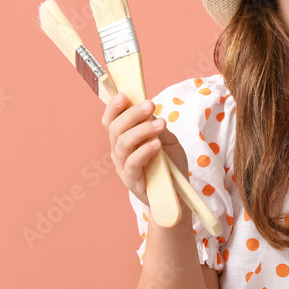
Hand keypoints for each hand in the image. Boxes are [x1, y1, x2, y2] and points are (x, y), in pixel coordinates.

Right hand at [101, 92, 189, 206]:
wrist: (176, 193)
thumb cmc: (169, 164)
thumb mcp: (167, 139)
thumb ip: (157, 126)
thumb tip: (150, 111)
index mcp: (124, 138)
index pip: (111, 120)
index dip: (114, 107)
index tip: (124, 95)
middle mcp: (119, 151)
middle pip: (116, 129)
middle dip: (132, 114)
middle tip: (150, 105)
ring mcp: (123, 166)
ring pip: (123, 143)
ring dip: (142, 130)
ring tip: (160, 123)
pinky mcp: (131, 180)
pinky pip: (132, 163)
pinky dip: (144, 151)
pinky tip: (156, 144)